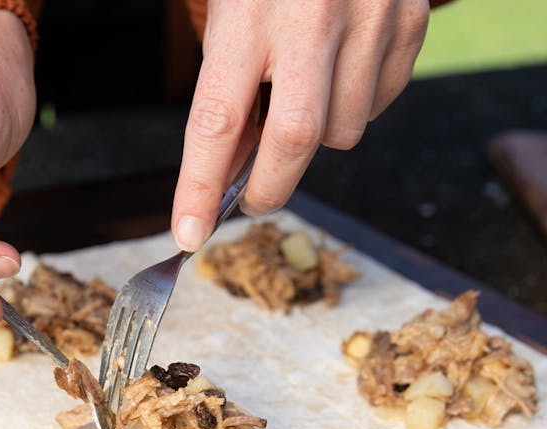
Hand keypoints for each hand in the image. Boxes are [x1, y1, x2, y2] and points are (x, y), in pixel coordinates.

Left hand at [171, 0, 429, 250]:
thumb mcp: (231, 11)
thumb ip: (228, 87)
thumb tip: (233, 170)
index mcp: (250, 9)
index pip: (217, 120)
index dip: (200, 187)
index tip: (188, 234)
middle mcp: (314, 14)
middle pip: (293, 140)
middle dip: (269, 188)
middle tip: (252, 200)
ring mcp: (372, 15)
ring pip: (342, 132)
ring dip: (315, 140)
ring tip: (299, 97)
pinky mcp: (411, 19)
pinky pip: (379, 105)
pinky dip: (354, 108)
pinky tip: (338, 74)